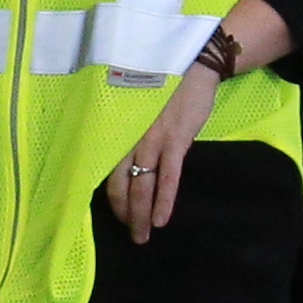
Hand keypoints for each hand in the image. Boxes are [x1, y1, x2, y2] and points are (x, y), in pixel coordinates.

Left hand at [105, 61, 218, 242]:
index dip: (113, 200)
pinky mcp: (176, 140)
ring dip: (141, 216)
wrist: (194, 66)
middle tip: (132, 236)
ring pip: (141, 185)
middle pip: (121, 184)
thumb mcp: (143, 112)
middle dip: (125, 215)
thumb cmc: (168, 88)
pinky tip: (161, 220)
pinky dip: (164, 201)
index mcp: (122, 132)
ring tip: (143, 237)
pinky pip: (167, 177)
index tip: (119, 218)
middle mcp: (131, 138)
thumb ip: (137, 135)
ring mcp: (152, 140)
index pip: (108, 172)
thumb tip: (136, 164)